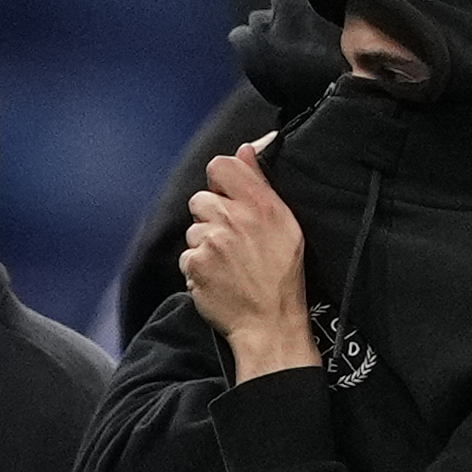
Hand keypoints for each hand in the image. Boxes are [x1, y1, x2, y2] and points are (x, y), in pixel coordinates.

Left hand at [178, 149, 317, 371]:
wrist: (269, 322)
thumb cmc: (282, 274)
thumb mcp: (285, 223)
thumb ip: (259, 184)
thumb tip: (244, 149)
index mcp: (259, 204)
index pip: (220, 166)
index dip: (220, 179)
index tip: (229, 194)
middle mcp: (233, 219)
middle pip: (201, 199)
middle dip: (212, 215)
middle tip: (233, 238)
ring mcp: (210, 242)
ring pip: (193, 229)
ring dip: (205, 242)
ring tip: (229, 261)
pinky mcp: (194, 265)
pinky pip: (187, 256)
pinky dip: (198, 265)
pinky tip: (218, 276)